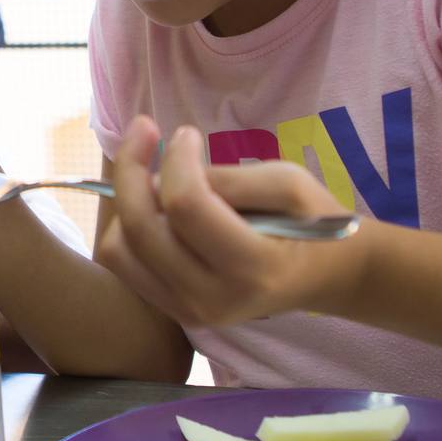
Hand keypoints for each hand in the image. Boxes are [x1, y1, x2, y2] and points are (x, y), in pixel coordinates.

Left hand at [97, 118, 355, 326]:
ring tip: (152, 176)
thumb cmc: (311, 221)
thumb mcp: (287, 184)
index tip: (187, 133)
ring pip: (119, 250)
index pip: (186, 206)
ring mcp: (186, 311)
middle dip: (131, 169)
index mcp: (252, 267)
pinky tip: (152, 204)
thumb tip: (166, 173)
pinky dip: (126, 227)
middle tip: (144, 130)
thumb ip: (228, 179)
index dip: (176, 160)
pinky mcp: (172, 310)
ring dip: (126, 201)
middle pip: (141, 228)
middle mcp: (211, 298)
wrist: (322, 277)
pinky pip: (124, 264)